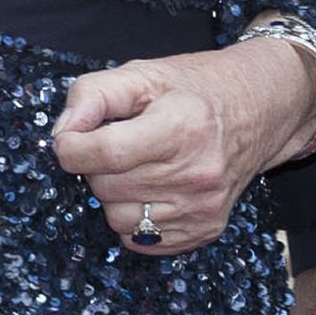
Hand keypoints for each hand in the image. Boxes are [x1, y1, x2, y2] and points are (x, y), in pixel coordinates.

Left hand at [50, 39, 315, 255]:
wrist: (254, 111)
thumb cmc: (191, 88)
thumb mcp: (141, 73)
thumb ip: (93, 95)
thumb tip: (61, 134)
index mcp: (180, 127)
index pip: (107, 153)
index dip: (72, 148)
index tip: (67, 140)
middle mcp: (197, 174)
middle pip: (107, 188)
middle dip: (94, 166)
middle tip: (113, 142)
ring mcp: (203, 208)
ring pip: (119, 220)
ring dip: (112, 195)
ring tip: (133, 165)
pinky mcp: (205, 231)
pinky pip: (140, 240)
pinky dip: (132, 217)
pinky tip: (147, 188)